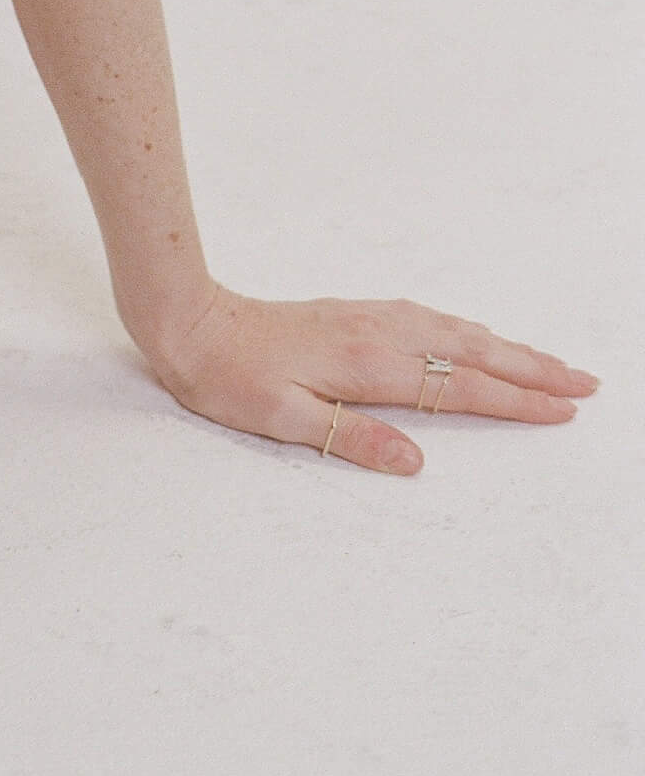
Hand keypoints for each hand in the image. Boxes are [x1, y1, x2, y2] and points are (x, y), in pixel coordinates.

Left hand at [140, 282, 600, 472]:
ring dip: (507, 345)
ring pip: (454, 330)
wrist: (189, 320)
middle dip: (532, 368)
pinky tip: (475, 334)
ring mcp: (367, 318)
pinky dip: (467, 329)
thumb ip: (350, 437)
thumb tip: (415, 461)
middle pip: (472, 351)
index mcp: (368, 365)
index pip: (459, 386)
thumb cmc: (228, 375)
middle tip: (586, 383)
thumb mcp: (281, 418)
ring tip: (550, 362)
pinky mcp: (353, 313)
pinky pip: (429, 319)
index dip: (515, 400)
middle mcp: (377, 334)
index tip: (564, 409)